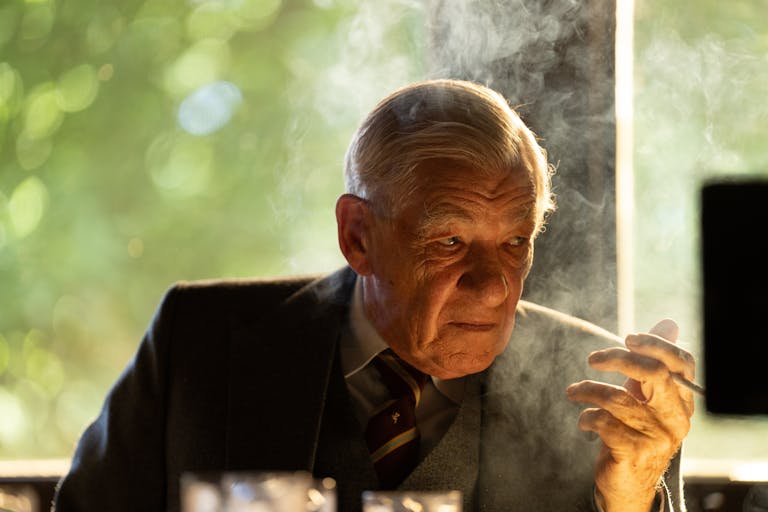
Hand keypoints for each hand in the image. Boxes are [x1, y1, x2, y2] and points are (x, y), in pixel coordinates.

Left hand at [566, 319, 694, 511]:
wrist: (628, 484)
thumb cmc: (634, 432)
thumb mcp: (644, 396)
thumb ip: (651, 362)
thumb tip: (669, 322)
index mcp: (682, 402)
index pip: (682, 363)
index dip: (656, 344)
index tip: (628, 338)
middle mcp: (676, 419)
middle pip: (654, 373)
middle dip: (619, 358)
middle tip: (593, 358)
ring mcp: (657, 437)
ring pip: (618, 397)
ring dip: (587, 390)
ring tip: (573, 391)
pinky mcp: (634, 453)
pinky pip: (603, 421)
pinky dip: (586, 415)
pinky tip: (584, 420)